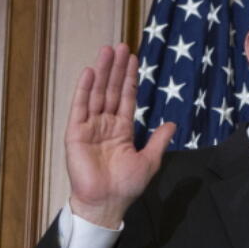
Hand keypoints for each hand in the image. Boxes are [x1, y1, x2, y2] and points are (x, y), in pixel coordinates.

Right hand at [66, 43, 175, 227]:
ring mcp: (90, 126)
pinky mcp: (76, 133)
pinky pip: (80, 107)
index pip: (127, 98)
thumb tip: (172, 123)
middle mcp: (105, 124)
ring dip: (102, 72)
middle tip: (121, 45)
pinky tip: (89, 72)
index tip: (134, 59)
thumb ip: (159, 140)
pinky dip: (84, 89)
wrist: (108, 202)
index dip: (130, 79)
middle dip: (116, 68)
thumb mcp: (150, 160)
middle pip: (112, 90)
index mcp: (122, 130)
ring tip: (107, 50)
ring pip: (97, 93)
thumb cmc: (127, 185)